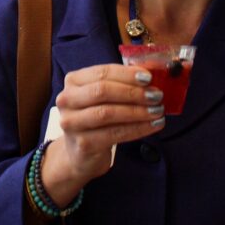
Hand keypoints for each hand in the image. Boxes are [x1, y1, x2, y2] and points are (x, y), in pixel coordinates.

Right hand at [49, 64, 164, 190]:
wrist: (79, 152)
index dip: (127, 74)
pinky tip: (153, 126)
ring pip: (107, 113)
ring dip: (137, 111)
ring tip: (158, 111)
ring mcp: (72, 122)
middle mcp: (67, 99)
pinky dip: (137, 129)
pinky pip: (114, 133)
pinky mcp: (83, 143)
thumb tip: (148, 75)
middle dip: (133, 92)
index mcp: (73, 81)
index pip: (102, 72)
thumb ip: (121, 83)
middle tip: (156, 96)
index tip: (149, 78)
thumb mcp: (103, 97)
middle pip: (102, 91)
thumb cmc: (95, 118)